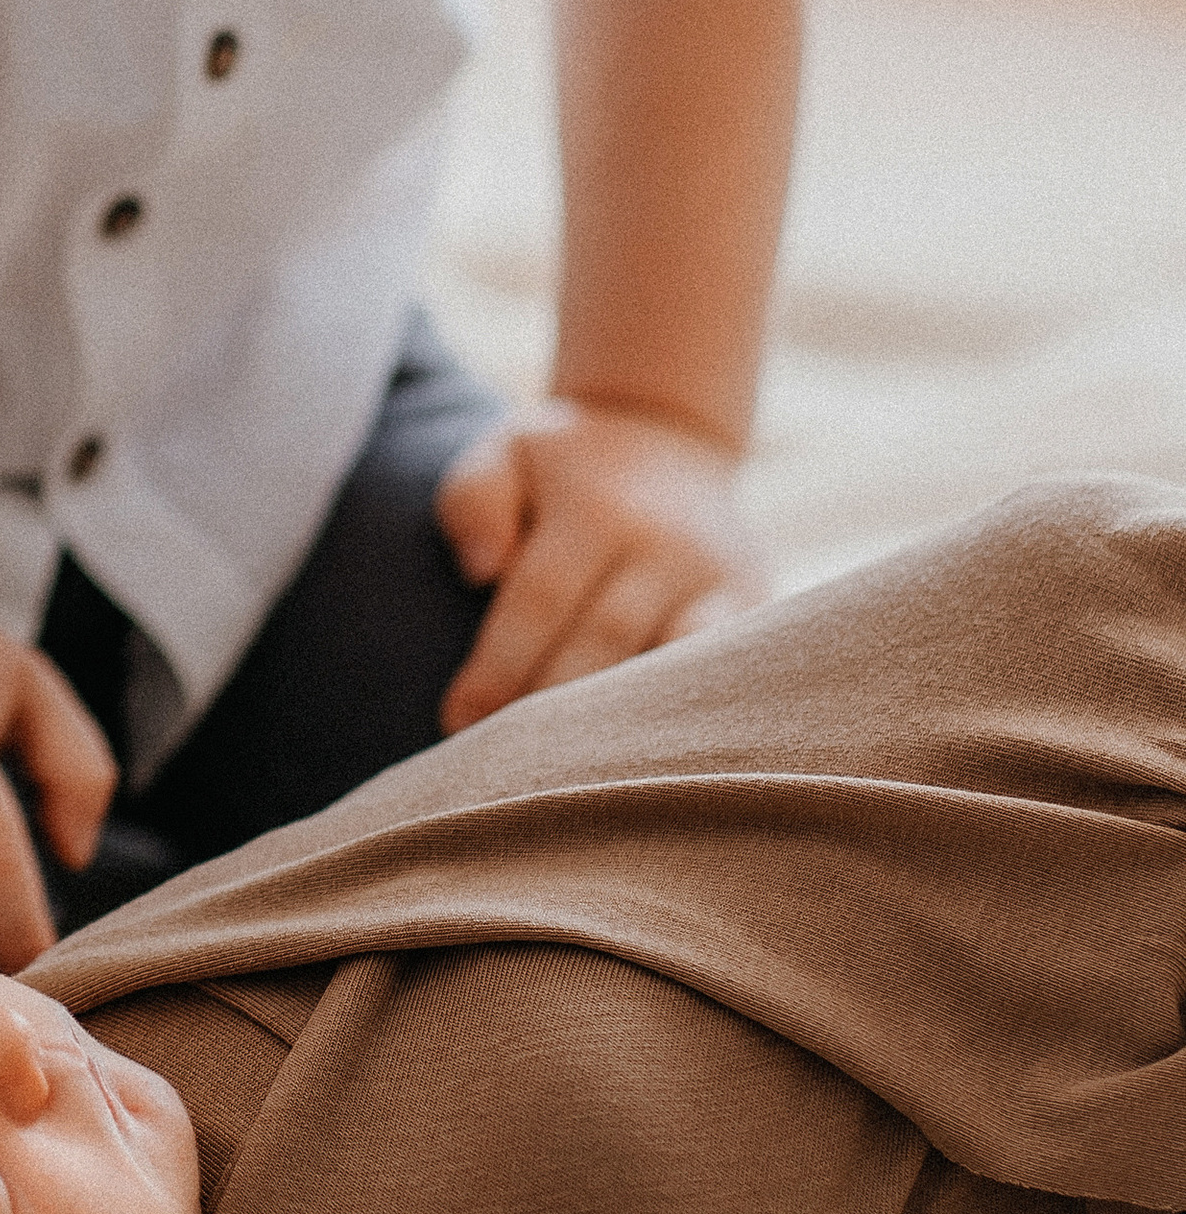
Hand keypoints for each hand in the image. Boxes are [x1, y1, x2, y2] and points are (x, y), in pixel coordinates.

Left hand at [433, 398, 765, 735]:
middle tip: (499, 763)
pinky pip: (724, 678)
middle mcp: (670, 546)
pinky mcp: (758, 606)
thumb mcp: (508, 453)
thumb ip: (475, 500)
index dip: (498, 667)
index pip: (541, 601)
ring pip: (673, 673)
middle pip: (605, 647)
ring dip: (620, 729)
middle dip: (549, 710)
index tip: (456, 721)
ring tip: (568, 778)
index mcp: (598, 509)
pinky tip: (638, 764)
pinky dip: (684, 720)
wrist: (669, 435)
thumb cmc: (565, 464)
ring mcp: (724, 580)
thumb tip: (483, 569)